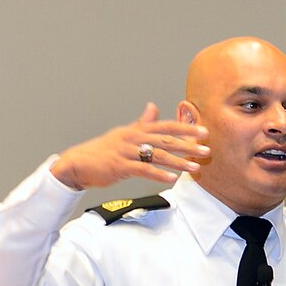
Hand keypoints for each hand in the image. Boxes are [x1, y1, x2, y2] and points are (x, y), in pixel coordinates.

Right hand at [51, 103, 208, 190]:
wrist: (78, 163)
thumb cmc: (104, 150)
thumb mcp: (124, 134)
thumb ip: (142, 123)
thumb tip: (153, 106)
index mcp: (136, 130)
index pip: (164, 126)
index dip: (185, 128)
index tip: (204, 132)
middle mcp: (132, 138)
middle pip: (164, 139)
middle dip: (187, 144)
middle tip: (206, 150)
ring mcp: (125, 151)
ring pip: (156, 155)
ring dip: (177, 162)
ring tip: (195, 168)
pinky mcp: (119, 166)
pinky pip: (142, 169)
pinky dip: (158, 174)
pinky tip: (172, 179)